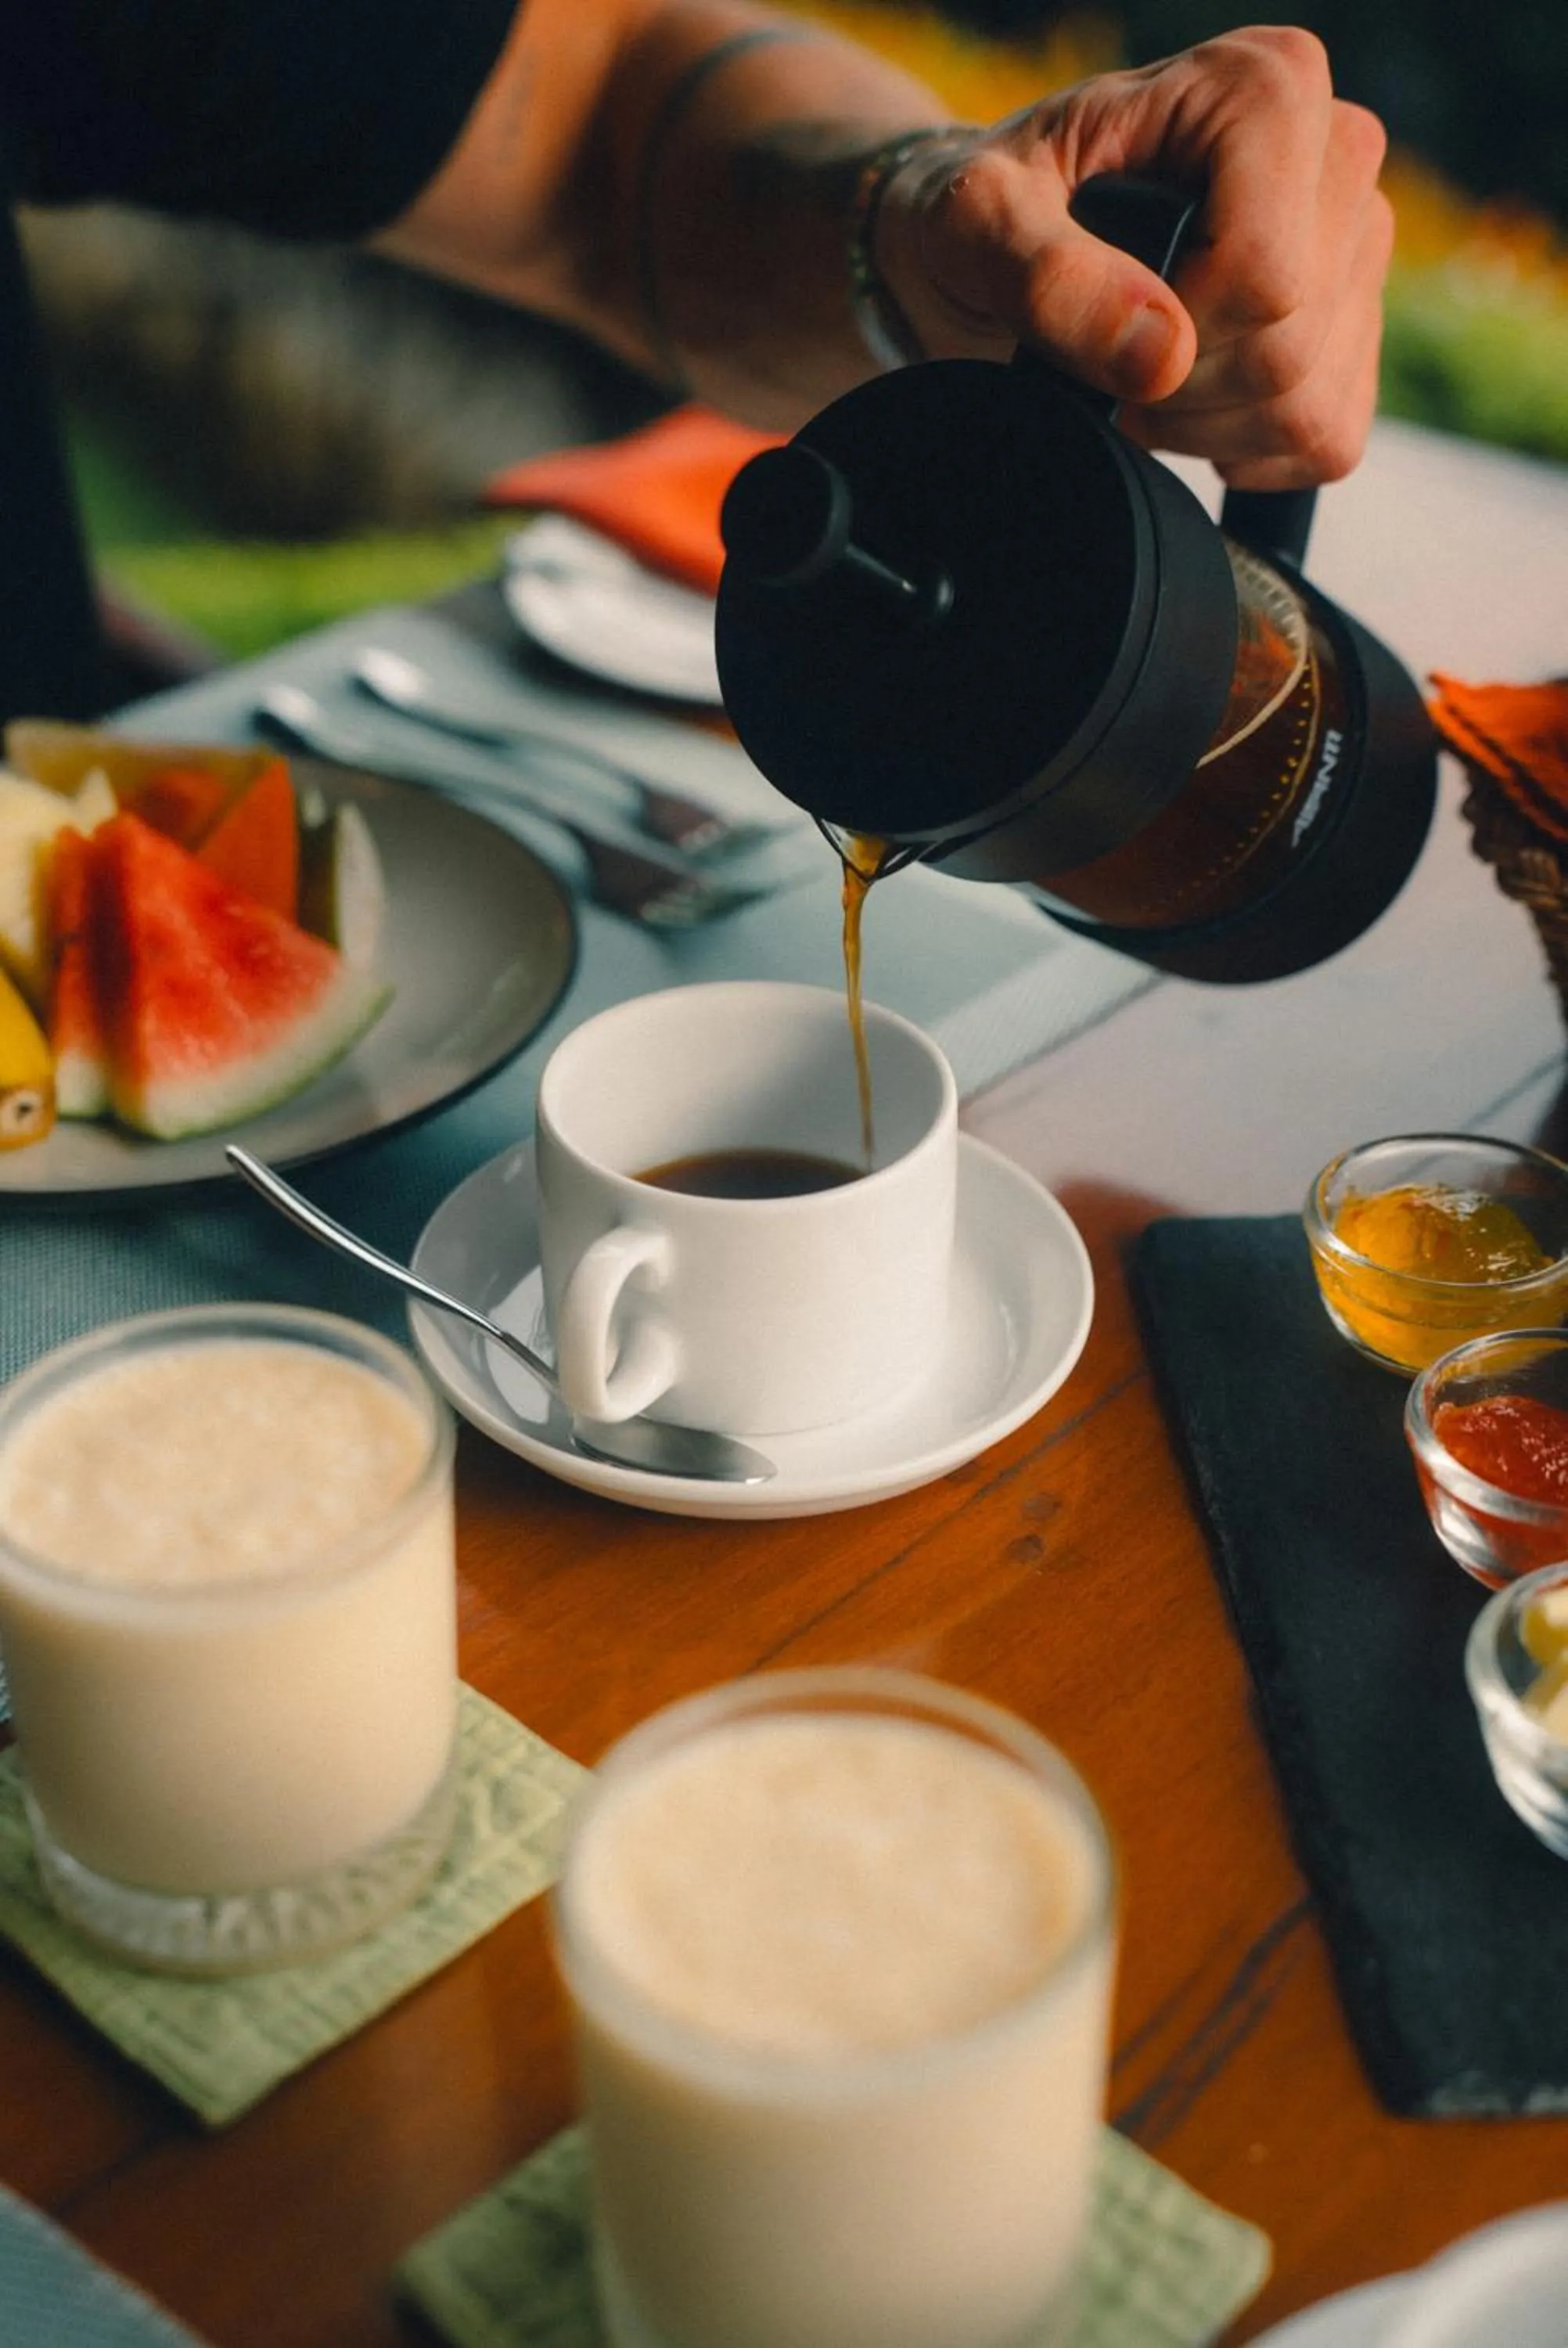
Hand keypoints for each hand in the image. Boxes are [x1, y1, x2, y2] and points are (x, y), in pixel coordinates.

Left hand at [875, 26, 1392, 488]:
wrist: (1010, 238)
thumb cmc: (1003, 202)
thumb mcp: (976, 219)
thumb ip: (1046, 275)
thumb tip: (1158, 355)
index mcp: (1264, 87)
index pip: (1265, 270)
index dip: (1174, 330)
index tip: (1103, 318)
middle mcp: (1337, 151)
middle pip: (1288, 345)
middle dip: (1178, 387)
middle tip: (1108, 356)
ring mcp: (1359, 243)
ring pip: (1307, 405)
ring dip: (1201, 426)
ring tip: (1137, 375)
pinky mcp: (1359, 329)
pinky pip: (1329, 441)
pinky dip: (1244, 450)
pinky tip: (1190, 404)